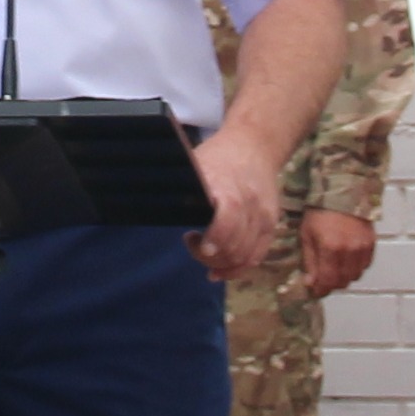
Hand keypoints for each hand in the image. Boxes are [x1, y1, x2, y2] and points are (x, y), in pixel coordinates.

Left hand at [188, 131, 284, 285]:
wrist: (255, 146)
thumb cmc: (218, 157)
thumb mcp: (196, 162)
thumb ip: (179, 184)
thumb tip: (143, 197)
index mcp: (229, 184)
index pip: (228, 215)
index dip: (214, 235)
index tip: (192, 239)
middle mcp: (250, 202)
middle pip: (234, 244)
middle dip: (206, 254)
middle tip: (191, 240)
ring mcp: (264, 216)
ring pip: (243, 256)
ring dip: (218, 262)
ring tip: (203, 247)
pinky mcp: (271, 225)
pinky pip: (255, 257)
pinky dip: (235, 269)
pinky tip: (216, 268)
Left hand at [295, 209, 375, 299]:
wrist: (342, 192)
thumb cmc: (319, 212)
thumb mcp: (307, 235)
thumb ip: (309, 261)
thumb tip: (310, 284)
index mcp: (330, 248)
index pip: (328, 281)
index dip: (321, 290)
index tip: (315, 291)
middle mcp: (349, 250)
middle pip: (342, 282)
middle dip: (331, 284)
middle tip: (323, 280)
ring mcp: (362, 247)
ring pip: (355, 276)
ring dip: (344, 277)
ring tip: (335, 269)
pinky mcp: (371, 243)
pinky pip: (365, 265)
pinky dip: (355, 267)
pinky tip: (346, 260)